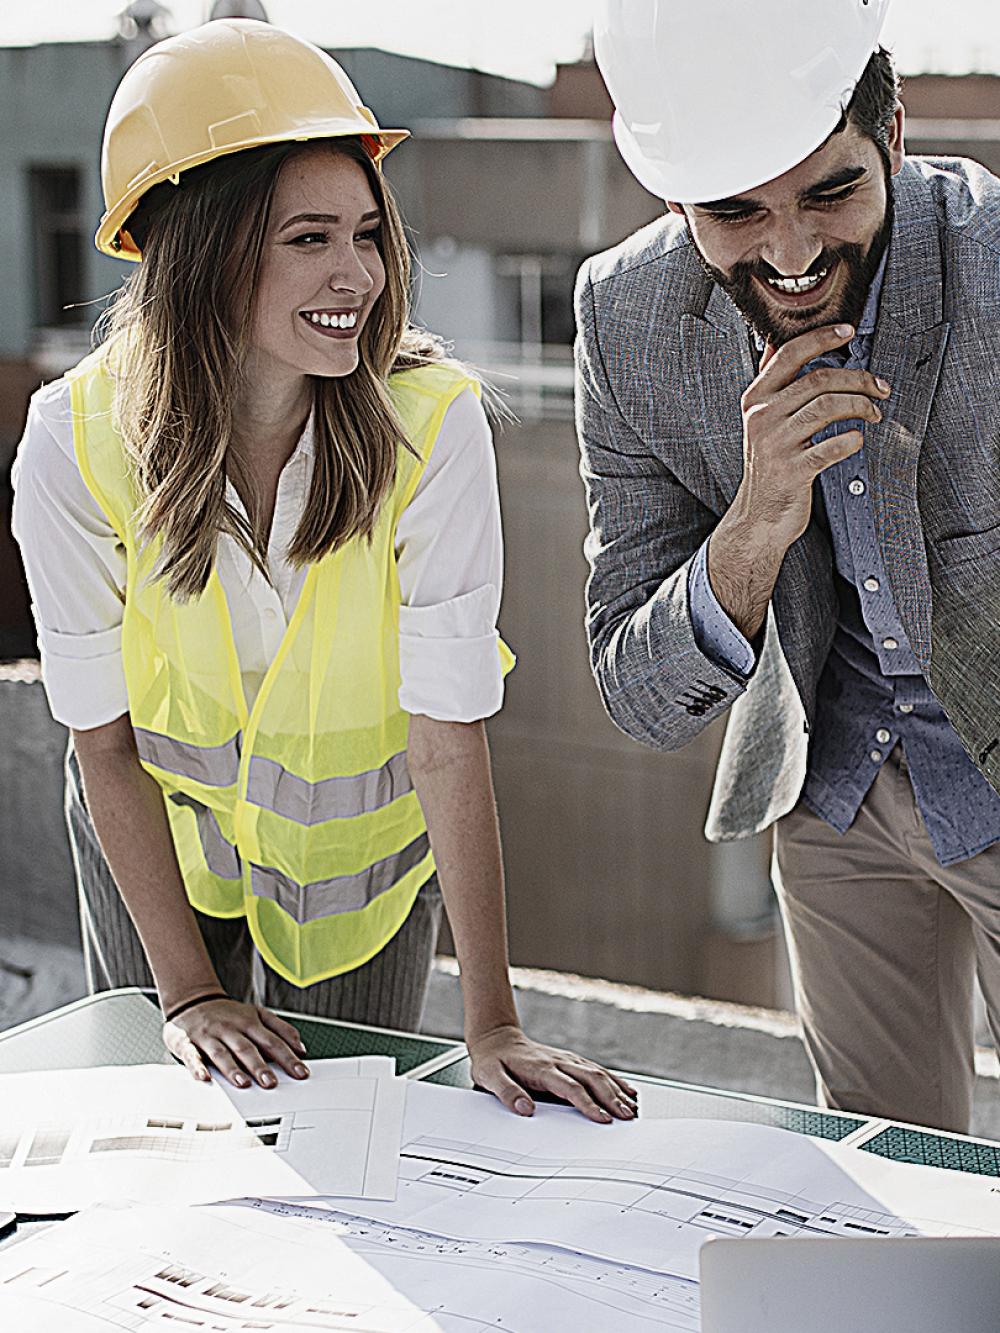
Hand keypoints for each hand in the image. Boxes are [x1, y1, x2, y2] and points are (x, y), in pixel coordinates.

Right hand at [163, 997, 309, 1088]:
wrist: (192, 1001)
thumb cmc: (228, 1014)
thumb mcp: (257, 1014)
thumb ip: (281, 1029)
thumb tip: (301, 1049)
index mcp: (250, 1022)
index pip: (272, 1041)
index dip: (288, 1057)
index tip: (301, 1072)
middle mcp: (231, 1029)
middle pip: (247, 1048)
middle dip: (260, 1066)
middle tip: (271, 1083)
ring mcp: (210, 1036)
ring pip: (222, 1053)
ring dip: (233, 1069)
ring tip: (243, 1083)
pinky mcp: (188, 1043)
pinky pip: (192, 1056)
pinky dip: (197, 1067)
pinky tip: (204, 1077)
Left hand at [467, 1024, 638, 1122]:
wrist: (496, 1038)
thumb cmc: (493, 1061)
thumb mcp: (489, 1077)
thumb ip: (506, 1092)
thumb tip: (524, 1108)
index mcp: (541, 1068)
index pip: (570, 1088)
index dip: (588, 1104)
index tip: (603, 1118)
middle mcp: (558, 1062)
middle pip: (591, 1079)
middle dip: (612, 1098)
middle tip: (627, 1117)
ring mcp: (566, 1059)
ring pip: (598, 1073)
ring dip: (617, 1090)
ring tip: (633, 1108)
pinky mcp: (570, 1060)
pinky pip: (596, 1069)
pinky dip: (614, 1081)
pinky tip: (627, 1091)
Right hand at [707, 323, 890, 639]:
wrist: (759, 517)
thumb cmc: (768, 468)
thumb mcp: (760, 421)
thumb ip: (770, 385)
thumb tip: (775, 344)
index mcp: (756, 400)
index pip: (789, 354)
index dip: (821, 338)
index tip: (847, 331)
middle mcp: (763, 417)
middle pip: (819, 378)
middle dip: (858, 378)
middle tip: (880, 386)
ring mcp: (777, 444)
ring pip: (829, 406)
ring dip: (861, 406)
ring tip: (874, 413)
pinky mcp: (793, 470)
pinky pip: (832, 446)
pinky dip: (852, 440)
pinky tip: (858, 440)